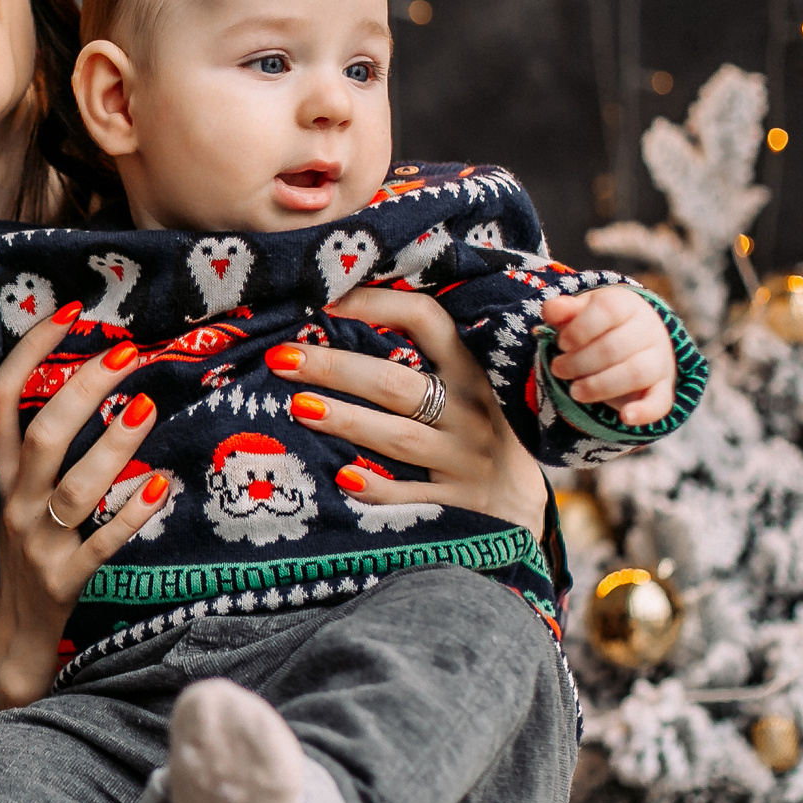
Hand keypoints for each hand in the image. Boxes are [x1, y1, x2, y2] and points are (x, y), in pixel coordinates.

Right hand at [0, 305, 173, 718]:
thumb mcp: (21, 496)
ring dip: (113, 447)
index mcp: (3, 475)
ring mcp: (39, 543)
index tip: (71, 311)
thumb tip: (87, 381)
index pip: (2, 397)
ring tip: (147, 408)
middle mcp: (15, 503)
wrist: (13, 638)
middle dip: (83, 389)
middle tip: (126, 354)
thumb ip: (40, 448)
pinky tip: (162, 488)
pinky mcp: (66, 580)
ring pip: (75, 488)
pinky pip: (102, 544)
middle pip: (43, 434)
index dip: (31, 351)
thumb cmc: (30, 552)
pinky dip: (132, 515)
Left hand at [268, 287, 549, 530]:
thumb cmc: (476, 430)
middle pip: (394, 382)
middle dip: (335, 368)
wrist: (520, 504)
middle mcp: (468, 410)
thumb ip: (423, 355)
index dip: (377, 304)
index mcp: (469, 369)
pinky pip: (410, 496)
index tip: (326, 299)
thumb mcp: (466, 385)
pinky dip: (377, 488)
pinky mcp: (454, 503)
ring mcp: (462, 458)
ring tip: (299, 407)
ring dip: (347, 420)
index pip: (426, 319)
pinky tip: (342, 478)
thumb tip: (340, 315)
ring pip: (399, 436)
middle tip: (283, 357)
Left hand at [540, 287, 675, 423]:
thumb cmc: (597, 326)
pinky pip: (661, 402)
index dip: (579, 330)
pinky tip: (625, 417)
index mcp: (627, 305)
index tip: (562, 343)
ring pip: (635, 374)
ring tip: (575, 391)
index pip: (607, 311)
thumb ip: (563, 311)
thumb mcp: (579, 312)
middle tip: (558, 369)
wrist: (636, 339)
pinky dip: (645, 412)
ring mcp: (660, 359)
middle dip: (578, 363)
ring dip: (599, 386)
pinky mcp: (663, 387)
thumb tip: (551, 310)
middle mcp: (649, 330)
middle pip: (614, 347)